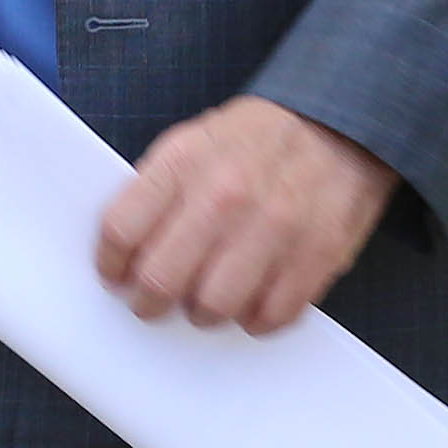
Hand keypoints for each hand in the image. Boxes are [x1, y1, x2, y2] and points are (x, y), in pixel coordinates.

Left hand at [94, 98, 396, 333]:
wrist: (337, 126)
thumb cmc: (254, 141)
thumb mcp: (191, 142)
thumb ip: (157, 191)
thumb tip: (125, 248)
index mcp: (182, 163)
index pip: (121, 230)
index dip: (110, 264)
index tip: (115, 276)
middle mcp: (224, 196)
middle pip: (161, 279)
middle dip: (148, 302)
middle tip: (152, 304)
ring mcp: (273, 228)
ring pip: (214, 307)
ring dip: (203, 315)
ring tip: (204, 304)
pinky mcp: (317, 256)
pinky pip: (271, 315)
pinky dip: (255, 320)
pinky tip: (249, 305)